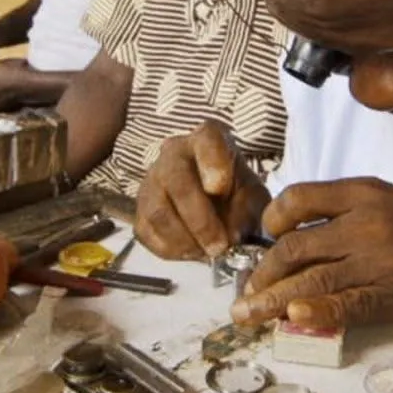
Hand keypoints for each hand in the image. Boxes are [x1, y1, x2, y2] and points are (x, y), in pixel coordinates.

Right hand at [135, 120, 270, 260]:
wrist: (214, 201)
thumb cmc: (235, 191)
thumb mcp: (252, 195)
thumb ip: (247, 209)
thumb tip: (230, 235)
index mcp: (208, 139)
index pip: (206, 140)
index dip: (212, 164)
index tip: (220, 189)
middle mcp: (174, 153)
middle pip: (177, 182)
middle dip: (200, 221)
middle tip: (220, 246)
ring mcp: (151, 180)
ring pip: (158, 212)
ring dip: (186, 240)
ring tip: (208, 252)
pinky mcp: (139, 209)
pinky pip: (147, 232)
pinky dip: (172, 249)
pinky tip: (192, 251)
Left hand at [234, 177, 392, 330]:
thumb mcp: (389, 199)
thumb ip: (345, 211)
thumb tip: (295, 235)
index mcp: (363, 193)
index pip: (298, 199)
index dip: (272, 221)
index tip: (265, 239)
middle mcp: (366, 223)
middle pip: (295, 246)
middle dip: (262, 273)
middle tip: (246, 293)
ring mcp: (378, 260)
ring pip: (311, 279)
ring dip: (272, 300)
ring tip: (248, 315)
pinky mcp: (391, 295)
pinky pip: (345, 305)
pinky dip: (316, 312)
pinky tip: (293, 318)